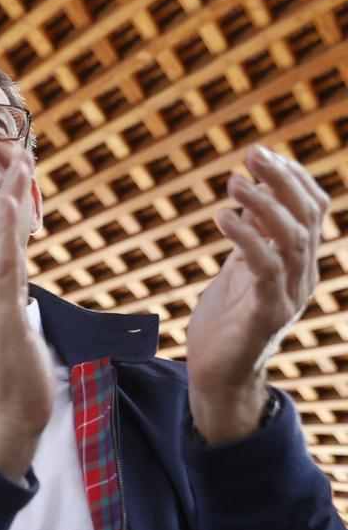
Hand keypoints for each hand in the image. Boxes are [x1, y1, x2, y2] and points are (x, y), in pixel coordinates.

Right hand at [0, 151, 54, 480]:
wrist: (5, 419)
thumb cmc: (13, 378)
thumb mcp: (11, 328)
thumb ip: (9, 298)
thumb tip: (16, 275)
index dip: (2, 207)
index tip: (17, 176)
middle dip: (7, 194)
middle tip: (22, 156)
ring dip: (7, 205)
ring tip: (20, 171)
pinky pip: (1, 271)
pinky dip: (3, 237)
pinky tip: (9, 211)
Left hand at [187, 145, 328, 442]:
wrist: (216, 375)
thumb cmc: (226, 321)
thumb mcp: (239, 270)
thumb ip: (251, 238)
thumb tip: (253, 196)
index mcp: (300, 264)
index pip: (312, 211)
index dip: (294, 179)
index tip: (264, 154)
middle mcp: (303, 278)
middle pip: (307, 219)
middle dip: (282, 182)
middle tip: (252, 156)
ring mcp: (289, 297)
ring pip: (292, 241)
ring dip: (264, 206)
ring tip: (234, 183)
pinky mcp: (267, 314)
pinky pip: (265, 268)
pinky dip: (246, 239)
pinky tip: (224, 218)